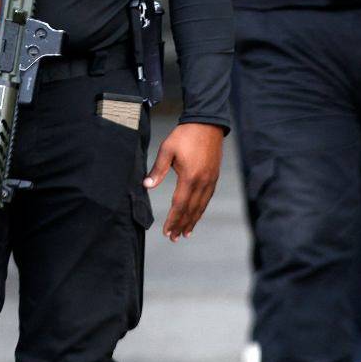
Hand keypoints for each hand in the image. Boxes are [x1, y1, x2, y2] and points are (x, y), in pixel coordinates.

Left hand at [143, 123, 223, 241]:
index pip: (180, 204)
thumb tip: (147, 185)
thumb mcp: (167, 149)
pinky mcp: (214, 176)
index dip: (173, 220)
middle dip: (182, 225)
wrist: (207, 123)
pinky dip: (201, 209)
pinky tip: (197, 214)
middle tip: (174, 238)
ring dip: (193, 221)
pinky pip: (207, 198)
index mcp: (189, 176)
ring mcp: (210, 180)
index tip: (167, 231)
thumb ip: (158, 169)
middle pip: (191, 209)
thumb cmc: (185, 135)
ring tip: (186, 233)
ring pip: (201, 206)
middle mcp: (202, 181)